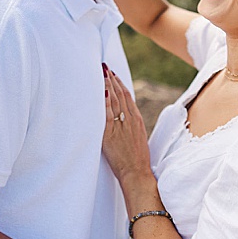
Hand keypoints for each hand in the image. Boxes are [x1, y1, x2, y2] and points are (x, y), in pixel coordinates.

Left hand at [101, 67, 150, 182]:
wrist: (136, 172)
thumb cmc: (136, 158)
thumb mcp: (136, 137)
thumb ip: (129, 125)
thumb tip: (122, 116)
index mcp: (137, 120)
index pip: (128, 96)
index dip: (119, 83)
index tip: (113, 73)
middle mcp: (130, 120)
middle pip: (120, 94)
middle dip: (111, 79)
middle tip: (104, 66)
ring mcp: (121, 126)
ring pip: (114, 101)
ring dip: (107, 85)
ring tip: (101, 73)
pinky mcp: (111, 134)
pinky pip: (107, 114)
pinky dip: (105, 102)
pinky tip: (101, 91)